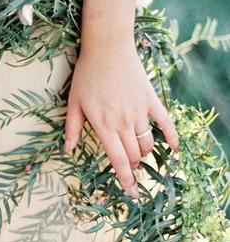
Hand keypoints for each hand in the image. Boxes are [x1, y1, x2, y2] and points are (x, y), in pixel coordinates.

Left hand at [63, 41, 178, 198]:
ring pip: (147, 143)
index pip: (118, 160)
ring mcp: (139, 112)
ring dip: (144, 154)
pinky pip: (165, 122)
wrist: (107, 47)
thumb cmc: (87, 75)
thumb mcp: (73, 102)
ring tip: (138, 156)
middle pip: (134, 155)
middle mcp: (124, 122)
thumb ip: (71, 128)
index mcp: (104, 125)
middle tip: (130, 173)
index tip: (132, 194)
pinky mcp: (151, 100)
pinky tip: (173, 147)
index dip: (125, 180)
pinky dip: (171, 136)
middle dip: (133, 169)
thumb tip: (67, 150)